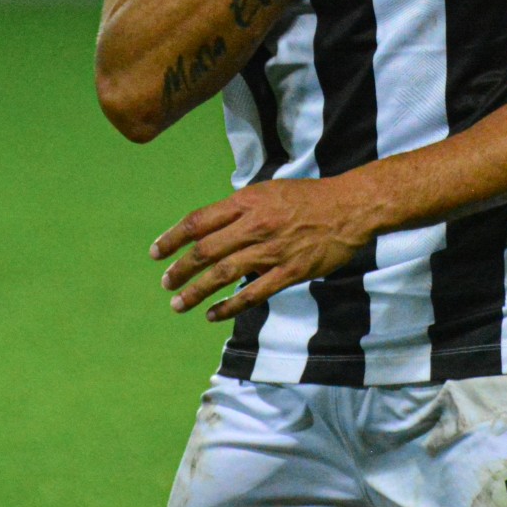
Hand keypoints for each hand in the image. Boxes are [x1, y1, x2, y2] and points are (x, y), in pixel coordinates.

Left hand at [150, 178, 379, 320]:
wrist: (350, 207)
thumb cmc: (309, 197)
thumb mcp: (269, 191)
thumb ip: (241, 209)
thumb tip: (213, 228)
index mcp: (247, 202)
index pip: (199, 222)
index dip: (173, 238)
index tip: (156, 253)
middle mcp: (255, 225)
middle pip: (206, 250)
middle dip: (180, 269)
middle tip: (165, 283)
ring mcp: (272, 250)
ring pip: (224, 274)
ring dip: (196, 291)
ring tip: (178, 303)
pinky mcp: (290, 271)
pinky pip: (253, 294)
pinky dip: (229, 307)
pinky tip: (213, 315)